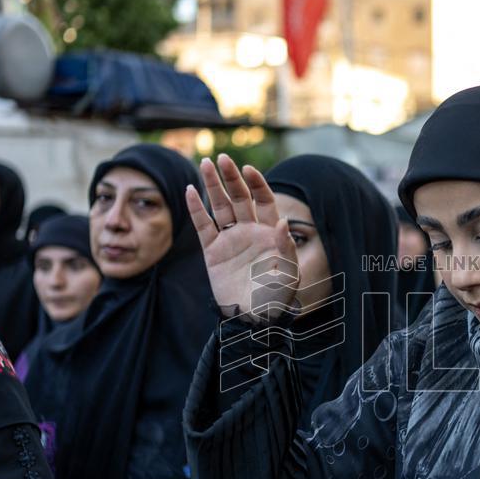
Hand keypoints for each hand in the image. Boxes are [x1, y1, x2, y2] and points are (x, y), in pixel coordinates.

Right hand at [186, 154, 298, 319]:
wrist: (253, 319)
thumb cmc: (277, 298)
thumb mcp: (289, 274)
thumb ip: (287, 248)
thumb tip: (282, 222)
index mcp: (270, 232)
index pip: (263, 200)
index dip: (256, 183)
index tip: (248, 170)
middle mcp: (249, 231)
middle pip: (239, 197)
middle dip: (231, 178)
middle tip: (221, 159)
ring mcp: (230, 240)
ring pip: (220, 207)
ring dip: (212, 185)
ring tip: (204, 164)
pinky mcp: (213, 252)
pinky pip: (203, 227)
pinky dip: (196, 209)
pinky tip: (190, 190)